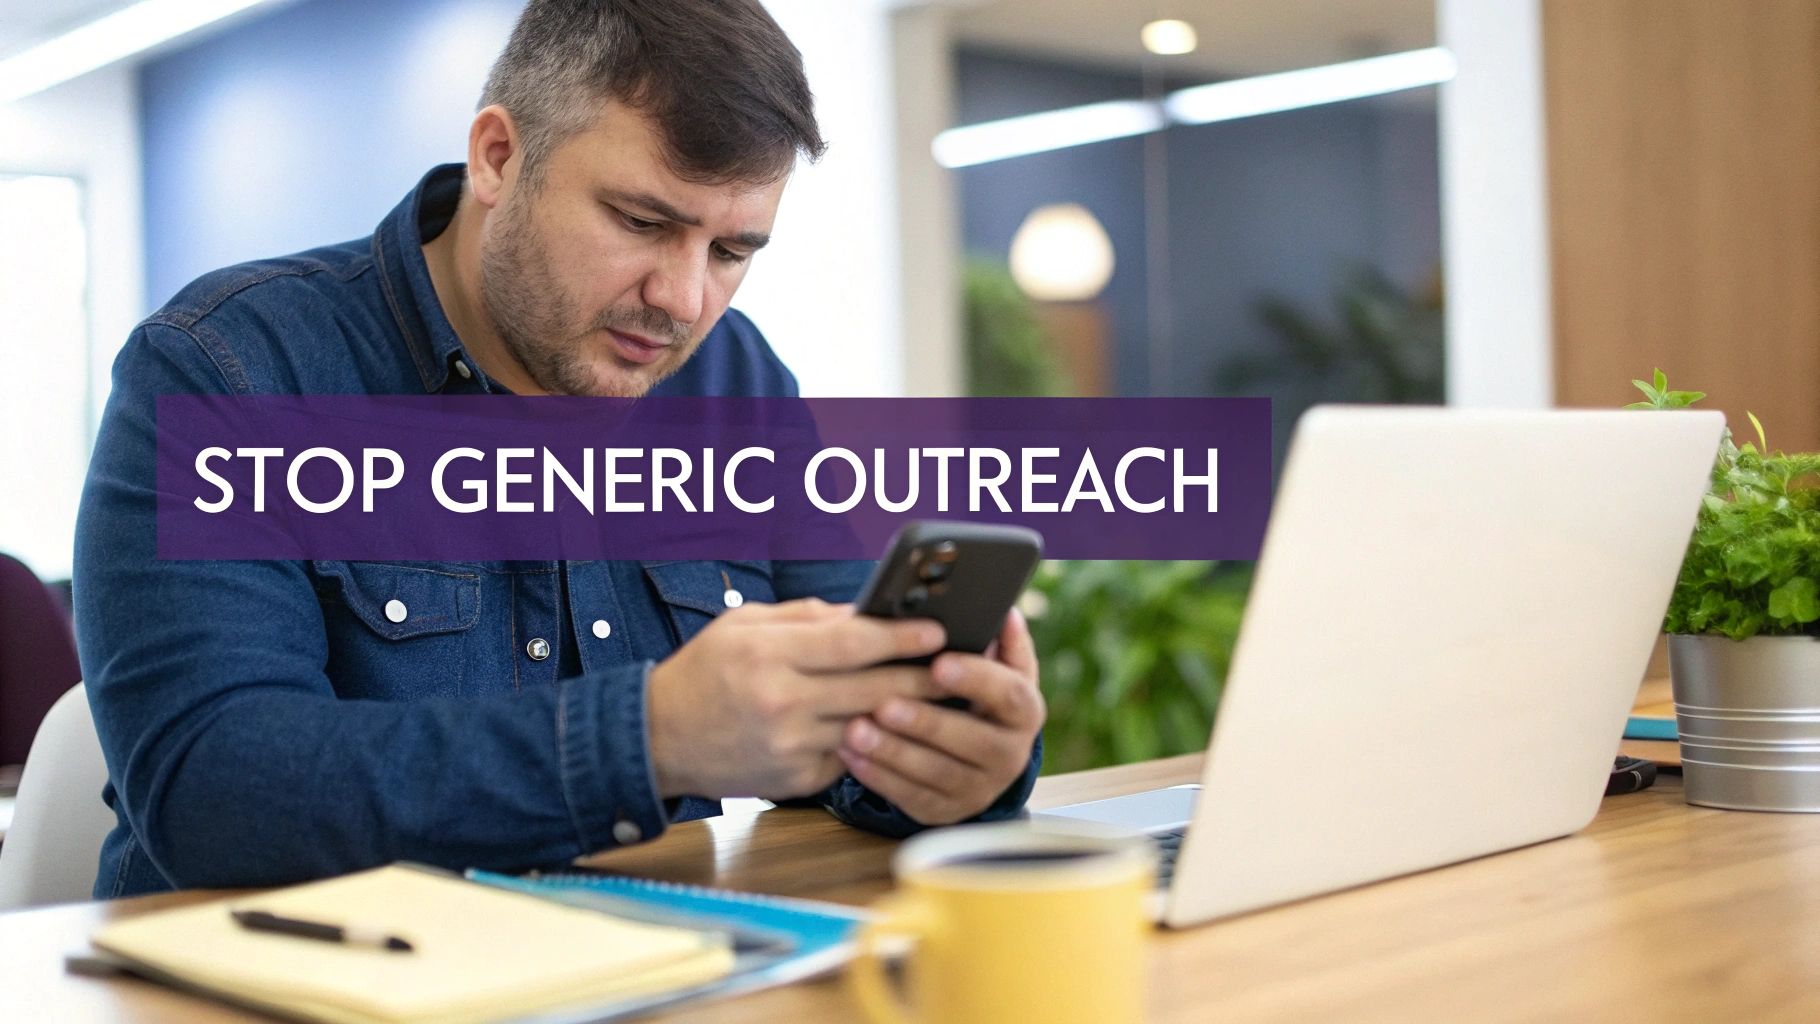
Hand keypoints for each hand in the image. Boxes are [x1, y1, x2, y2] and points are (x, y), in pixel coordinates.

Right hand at [645, 599, 947, 800]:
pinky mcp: (797, 780)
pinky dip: (869, 738)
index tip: (937, 629)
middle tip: (960, 663)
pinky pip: (849, 754)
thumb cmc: (705, 670)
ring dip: (908, 711)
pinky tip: (891, 726)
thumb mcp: (744, 624)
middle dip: (924, 675)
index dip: (901, 636)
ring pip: (870, 724)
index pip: (854, 642)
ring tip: (940, 695)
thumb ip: (807, 617)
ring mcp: (791, 747)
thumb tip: (866, 614)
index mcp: (769, 654)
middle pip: (874, 687)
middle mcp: (782, 702)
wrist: (659, 738)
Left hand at [838, 608, 1044, 824]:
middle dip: (925, 722)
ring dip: (892, 751)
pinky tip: (850, 753)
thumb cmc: (981, 698)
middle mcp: (1010, 757)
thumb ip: (1003, 643)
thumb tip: (1005, 615)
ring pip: (935, 774)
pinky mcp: (945, 810)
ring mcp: (978, 789)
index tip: (939, 663)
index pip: (1011, 695)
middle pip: (971, 741)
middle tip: (883, 703)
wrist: (980, 758)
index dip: (977, 679)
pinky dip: (877, 776)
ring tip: (854, 728)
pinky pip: (910, 797)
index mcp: (1025, 713)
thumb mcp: (999, 670)